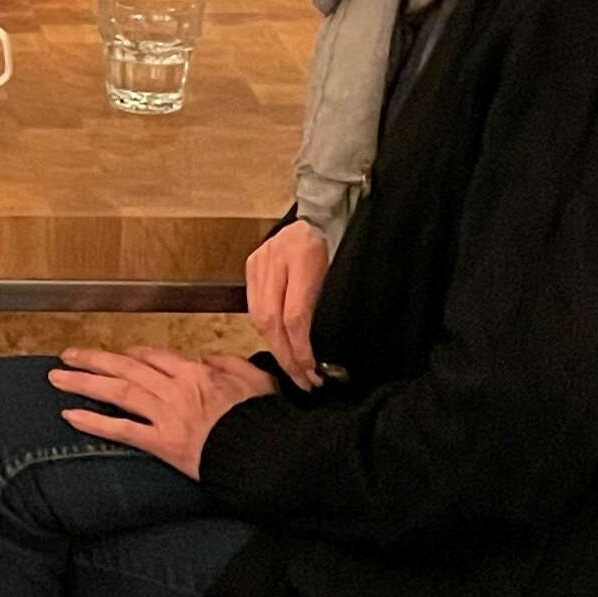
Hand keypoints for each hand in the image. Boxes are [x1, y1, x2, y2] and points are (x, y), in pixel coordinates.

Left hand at [50, 348, 277, 480]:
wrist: (267, 453)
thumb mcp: (256, 380)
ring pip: (118, 392)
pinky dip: (95, 422)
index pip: (155, 357)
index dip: (130, 355)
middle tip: (66, 356)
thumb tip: (207, 357)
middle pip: (126, 368)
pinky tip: (71, 415)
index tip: (116, 356)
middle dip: (94, 360)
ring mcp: (167, 415)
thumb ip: (229, 363)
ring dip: (84, 383)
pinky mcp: (163, 443)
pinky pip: (122, 430)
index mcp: (197, 372)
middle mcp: (176, 389)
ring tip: (56, 377)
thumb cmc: (264, 418)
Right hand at [244, 221, 331, 389]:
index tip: (313, 372)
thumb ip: (329, 307)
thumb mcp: (344, 275)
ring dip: (275, 347)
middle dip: (287, 356)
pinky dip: (265, 329)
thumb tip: (323, 349)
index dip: (302, 349)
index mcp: (304, 259)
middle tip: (302, 381)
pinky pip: (253, 305)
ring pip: (258, 316)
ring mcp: (260, 260)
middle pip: (271, 320)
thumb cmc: (342, 246)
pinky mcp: (253, 264)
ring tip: (292, 369)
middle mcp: (276, 259)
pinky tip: (279, 344)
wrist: (323, 215)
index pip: (295, 316)